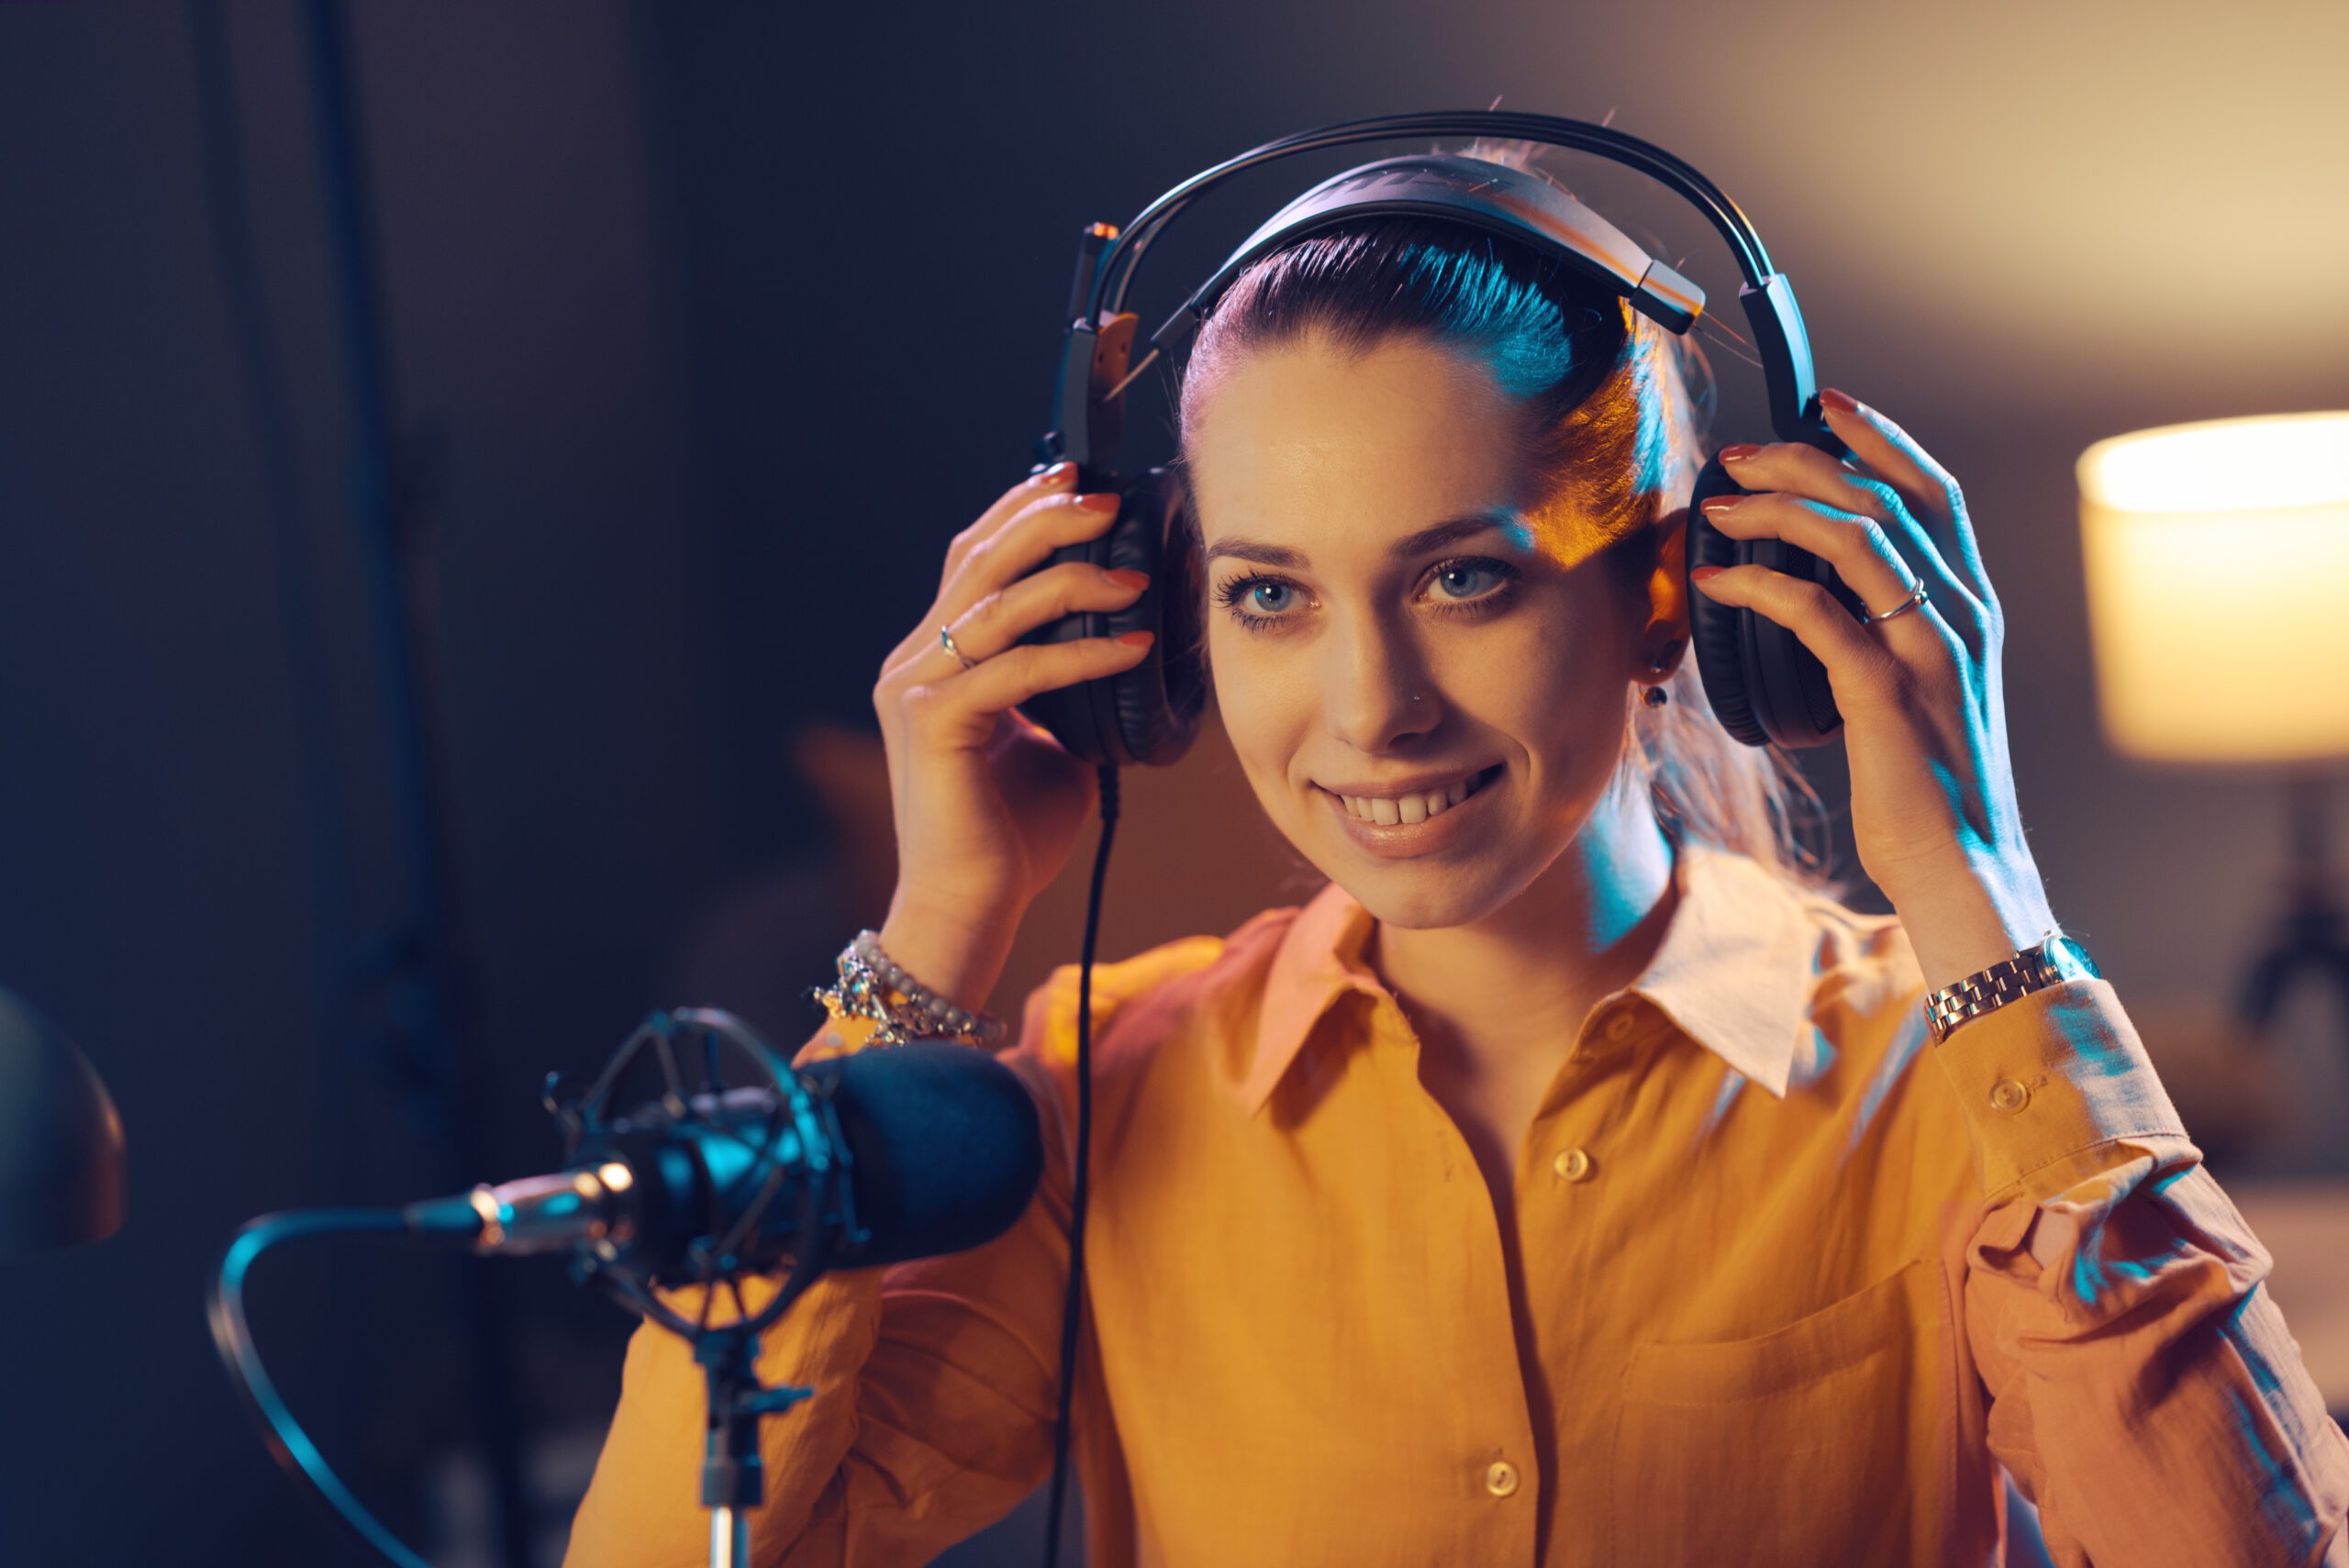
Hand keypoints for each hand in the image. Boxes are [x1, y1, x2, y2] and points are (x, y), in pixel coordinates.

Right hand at [868, 461, 1155, 1002]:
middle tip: (1105, 497)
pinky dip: (1080, 654)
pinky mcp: (933, 724)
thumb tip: (1130, 646)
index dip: (1021, 513)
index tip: (1077, 479)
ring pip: (996, 605)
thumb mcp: (1052, 742)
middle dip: (1044, 519)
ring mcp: (917, 689)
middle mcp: (916, 662)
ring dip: (1071, 579)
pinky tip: (1130, 646)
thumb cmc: (1011, 835)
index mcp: (937, 659)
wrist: (969, 907)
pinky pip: (1017, 670)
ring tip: (1134, 573)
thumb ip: (1069, 691)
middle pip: (979, 561)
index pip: (975, 561)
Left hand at [1687, 390, 2055, 984]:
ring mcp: (1927, 653)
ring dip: (1779, 510)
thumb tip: (1816, 595)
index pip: (1934, 493)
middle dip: (1808, 461)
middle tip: (1739, 454)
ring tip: (1718, 504)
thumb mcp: (1913, 692)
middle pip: (1887, 499)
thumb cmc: (1925, 785)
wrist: (1961, 866)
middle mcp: (1960, 617)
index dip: (1881, 439)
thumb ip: (1885, 635)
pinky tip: (1715, 580)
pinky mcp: (1886, 695)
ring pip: (1859, 540)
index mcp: (1970, 609)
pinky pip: (1819, 616)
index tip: (1824, 406)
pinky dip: (1762, 586)